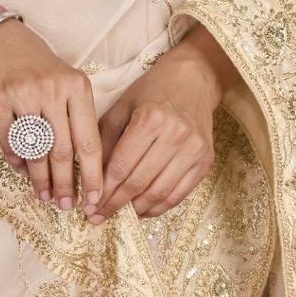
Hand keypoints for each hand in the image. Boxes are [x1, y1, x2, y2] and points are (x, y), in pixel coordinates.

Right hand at [0, 17, 103, 213]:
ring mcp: (23, 95)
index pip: (89, 140)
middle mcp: (52, 91)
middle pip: (63, 151)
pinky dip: (17, 161)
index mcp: (76, 86)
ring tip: (45, 197)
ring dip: (41, 180)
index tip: (95, 199)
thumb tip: (81, 165)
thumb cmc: (35, 62)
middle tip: (67, 207)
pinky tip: (22, 171)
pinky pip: (10, 142)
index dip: (93, 175)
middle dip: (67, 185)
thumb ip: (75, 115)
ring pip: (36, 151)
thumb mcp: (65, 79)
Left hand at [89, 41, 225, 222]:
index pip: (121, 165)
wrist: (193, 79)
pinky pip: (180, 194)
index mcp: (150, 119)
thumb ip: (105, 140)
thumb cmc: (152, 90)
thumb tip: (91, 177)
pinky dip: (160, 207)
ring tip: (119, 215)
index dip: (103, 190)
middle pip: (139, 182)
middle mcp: (175, 135)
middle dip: (115, 204)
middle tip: (98, 217)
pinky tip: (143, 210)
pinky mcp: (206, 160)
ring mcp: (194, 149)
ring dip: (136, 210)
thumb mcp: (122, 107)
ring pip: (160, 192)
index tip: (89, 205)